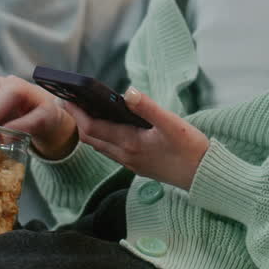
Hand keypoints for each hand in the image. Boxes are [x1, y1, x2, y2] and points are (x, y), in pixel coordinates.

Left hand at [64, 87, 208, 189]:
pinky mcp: (138, 165)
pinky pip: (112, 150)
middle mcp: (126, 155)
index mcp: (130, 144)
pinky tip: (107, 125)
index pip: (92, 128)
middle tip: (67, 100)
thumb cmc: (191, 149)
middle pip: (91, 138)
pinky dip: (103, 136)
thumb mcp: (172, 123)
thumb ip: (148, 107)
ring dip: (88, 129)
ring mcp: (131, 163)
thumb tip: (127, 91)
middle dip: (77, 119)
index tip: (65, 98)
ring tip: (82, 110)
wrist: (204, 176)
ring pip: (100, 146)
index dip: (76, 113)